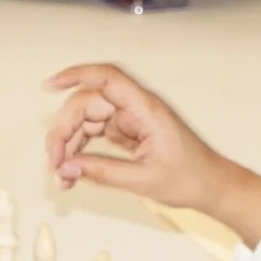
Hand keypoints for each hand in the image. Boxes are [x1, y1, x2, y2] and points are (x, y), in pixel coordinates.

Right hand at [43, 64, 260, 246]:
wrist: (211, 186)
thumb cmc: (189, 178)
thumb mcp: (143, 180)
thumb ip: (102, 172)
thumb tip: (65, 168)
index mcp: (146, 109)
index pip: (107, 78)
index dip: (76, 74)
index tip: (49, 86)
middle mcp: (135, 108)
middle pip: (87, 104)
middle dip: (64, 131)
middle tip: (54, 164)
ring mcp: (129, 119)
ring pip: (86, 120)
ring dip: (69, 145)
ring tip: (61, 177)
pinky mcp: (126, 132)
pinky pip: (94, 134)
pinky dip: (80, 151)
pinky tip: (72, 172)